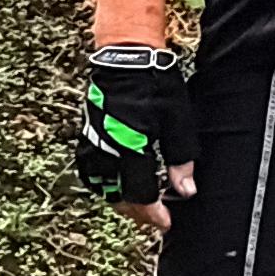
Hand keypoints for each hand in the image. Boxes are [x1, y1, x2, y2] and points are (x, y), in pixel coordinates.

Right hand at [76, 46, 196, 232]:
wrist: (126, 53)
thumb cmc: (155, 82)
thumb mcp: (178, 121)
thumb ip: (181, 159)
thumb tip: (186, 190)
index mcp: (132, 146)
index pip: (141, 194)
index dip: (154, 213)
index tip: (166, 222)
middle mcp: (108, 148)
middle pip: (118, 195)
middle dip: (137, 211)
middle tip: (154, 215)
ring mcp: (94, 140)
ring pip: (99, 184)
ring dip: (117, 198)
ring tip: (135, 201)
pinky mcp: (88, 131)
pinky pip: (88, 166)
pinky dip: (100, 180)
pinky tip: (114, 178)